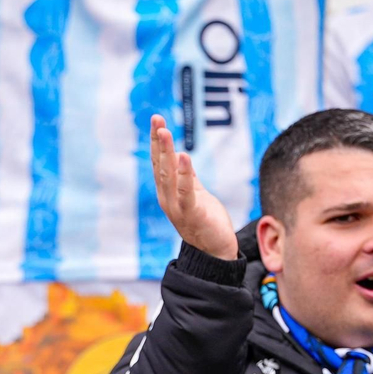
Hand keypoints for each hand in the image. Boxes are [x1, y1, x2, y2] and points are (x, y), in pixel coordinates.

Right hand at [150, 115, 236, 259]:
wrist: (216, 252)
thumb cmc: (206, 222)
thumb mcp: (196, 194)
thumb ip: (188, 177)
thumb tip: (179, 155)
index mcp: (168, 192)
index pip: (159, 162)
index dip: (156, 142)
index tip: (157, 120)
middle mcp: (168, 199)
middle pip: (160, 166)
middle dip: (158, 143)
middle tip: (157, 120)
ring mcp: (177, 208)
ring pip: (168, 177)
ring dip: (166, 154)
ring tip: (165, 133)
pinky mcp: (192, 215)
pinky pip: (186, 192)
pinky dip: (184, 175)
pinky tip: (184, 157)